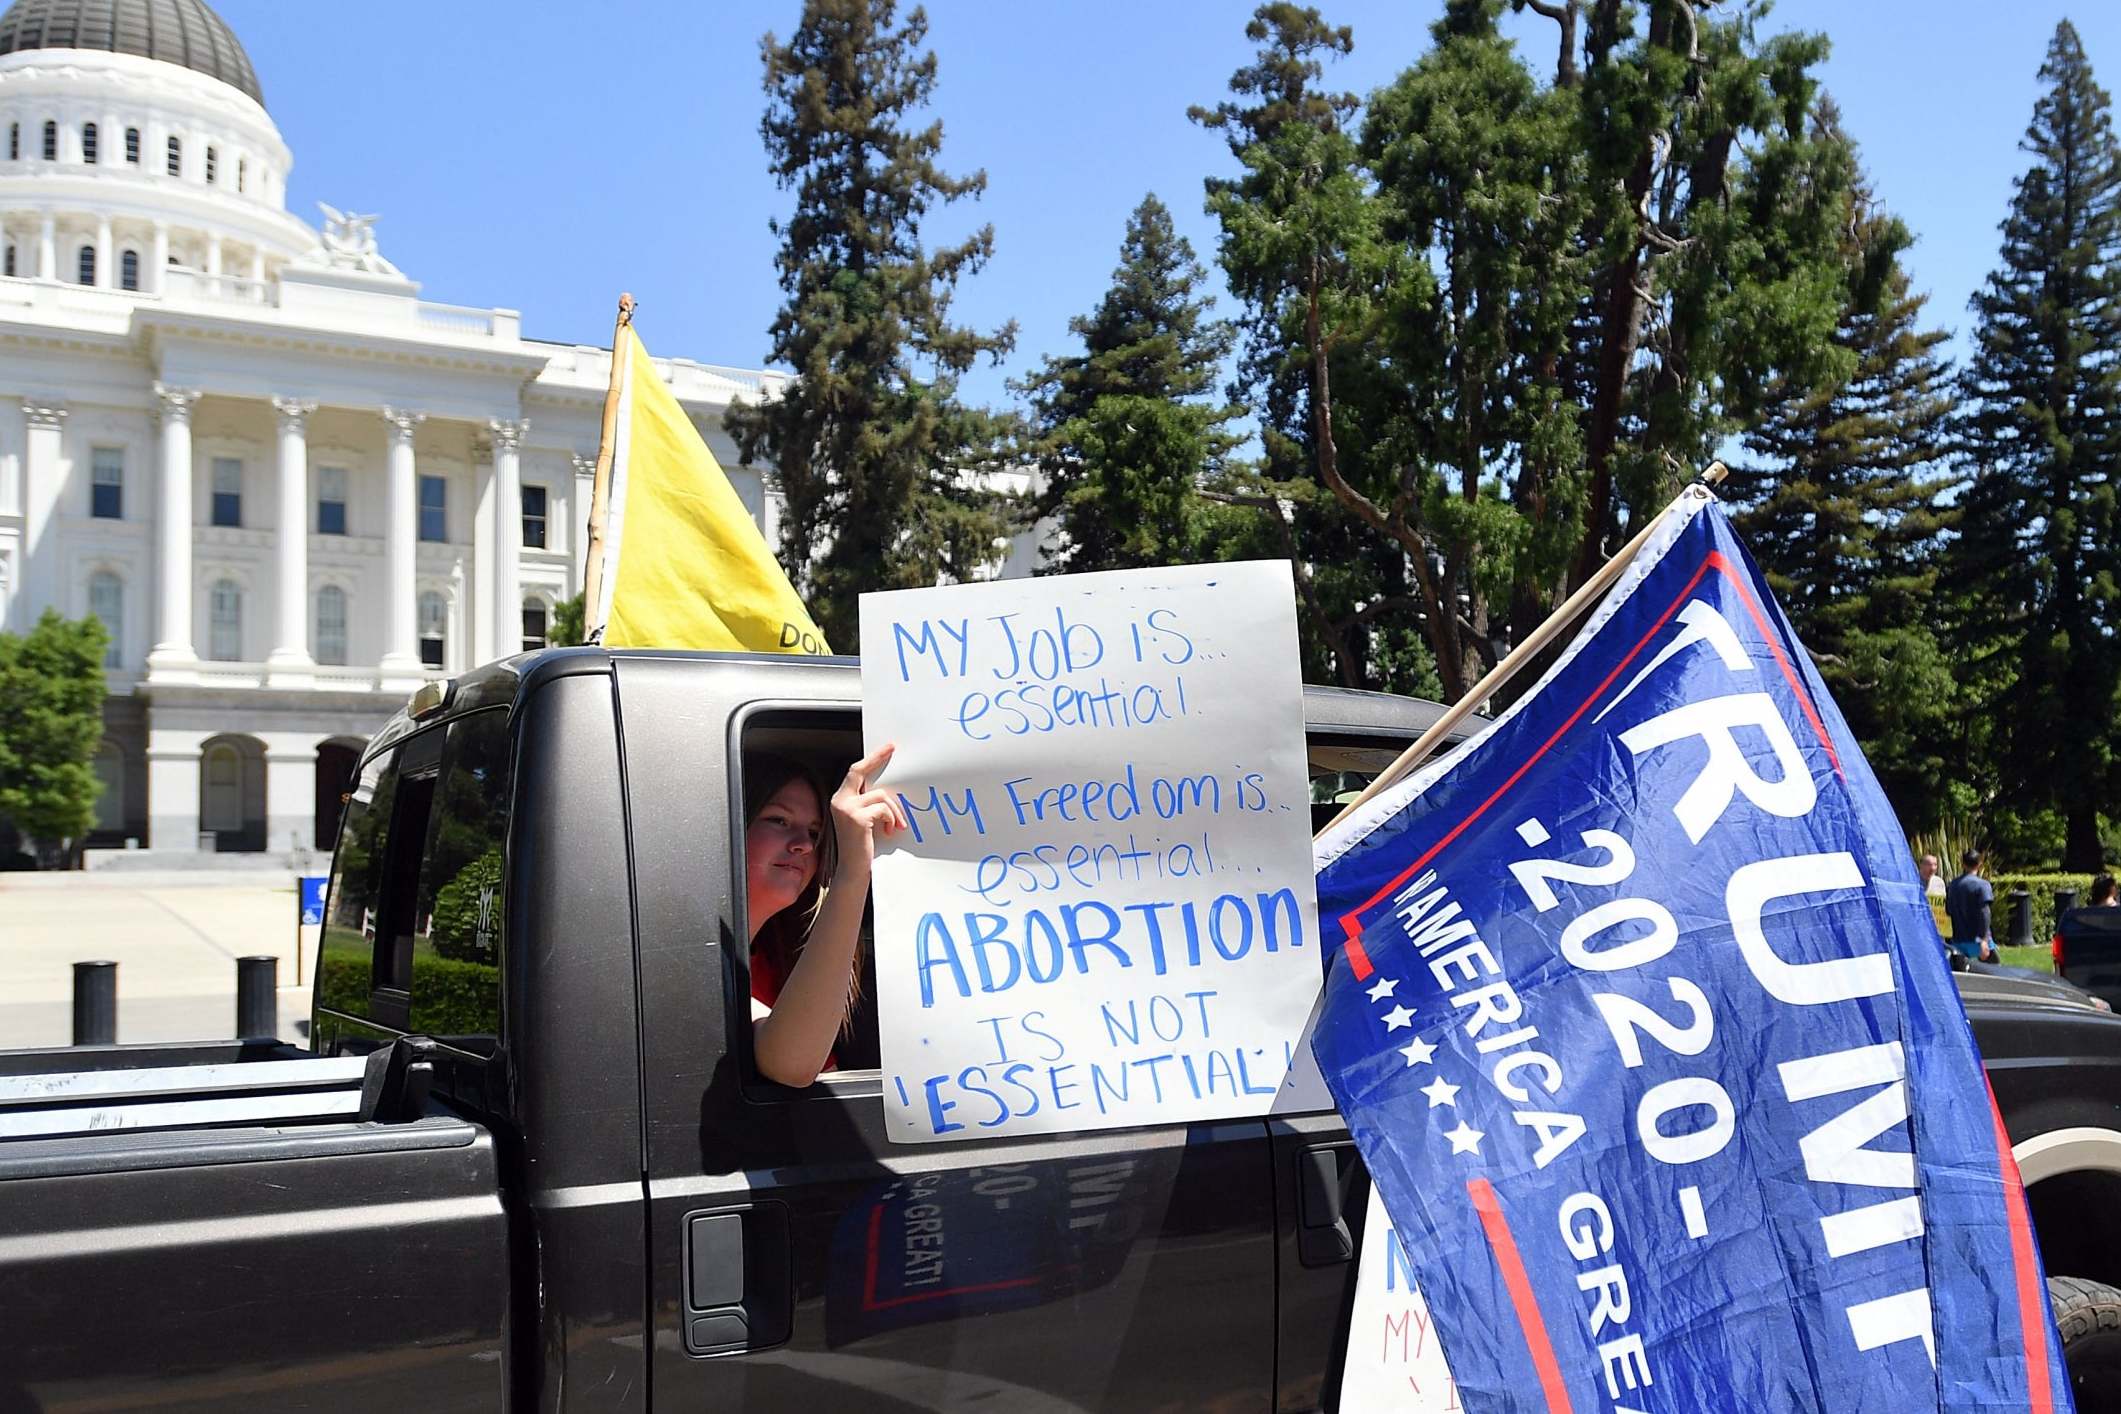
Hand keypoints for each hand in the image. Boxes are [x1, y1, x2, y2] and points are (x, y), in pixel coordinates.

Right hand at [832, 743, 908, 866]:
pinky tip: (889, 831)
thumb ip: (868, 802)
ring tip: (896, 825)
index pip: (855, 772)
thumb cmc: (861, 845)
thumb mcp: (863, 819)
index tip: (886, 748)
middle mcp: (839, 801)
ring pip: (880, 795)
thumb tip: (887, 789)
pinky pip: (883, 809)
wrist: (854, 869)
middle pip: (859, 771)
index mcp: (840, 800)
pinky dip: (892, 819)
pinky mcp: (857, 818)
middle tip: (892, 749)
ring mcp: (846, 808)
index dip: (871, 759)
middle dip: (877, 758)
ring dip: (894, 811)